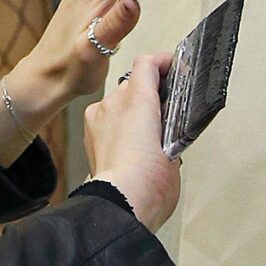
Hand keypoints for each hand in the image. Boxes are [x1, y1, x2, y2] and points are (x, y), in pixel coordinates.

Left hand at [84, 55, 180, 232]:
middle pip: (133, 85)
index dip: (163, 63)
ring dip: (131, 112)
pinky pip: (104, 120)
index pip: (147, 63)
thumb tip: (167, 123)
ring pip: (118, 103)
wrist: (123, 202)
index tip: (175, 69)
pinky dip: (116, 127)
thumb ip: (172, 126)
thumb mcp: (175, 147)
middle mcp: (114, 102)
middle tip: (166, 111)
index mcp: (138, 98)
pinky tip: (129, 145)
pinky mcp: (89, 136)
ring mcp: (98, 118)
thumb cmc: (149, 178)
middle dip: (149, 95)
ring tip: (147, 134)